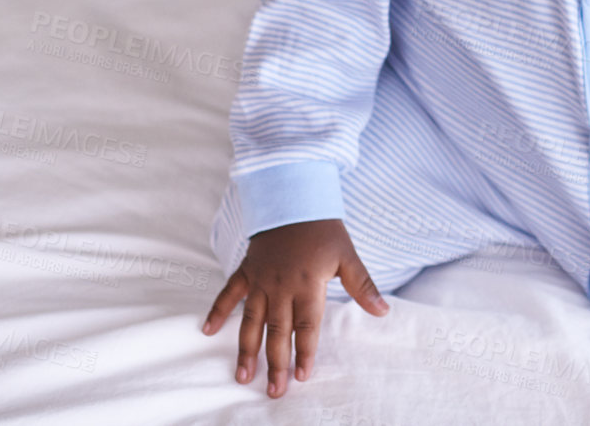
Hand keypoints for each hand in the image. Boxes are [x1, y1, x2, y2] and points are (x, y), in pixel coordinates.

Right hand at [201, 218, 388, 395]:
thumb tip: (383, 311)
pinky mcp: (246, 270)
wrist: (294, 198)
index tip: (302, 376)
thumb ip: (363, 286)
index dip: (304, 352)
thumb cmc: (323, 229)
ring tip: (243, 376)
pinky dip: (217, 311)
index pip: (306, 326)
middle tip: (274, 391)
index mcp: (307, 284)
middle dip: (276, 363)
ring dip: (246, 350)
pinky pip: (228, 293)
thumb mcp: (347, 255)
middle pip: (277, 332)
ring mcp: (260, 280)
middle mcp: (281, 286)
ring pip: (251, 321)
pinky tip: (207, 331)